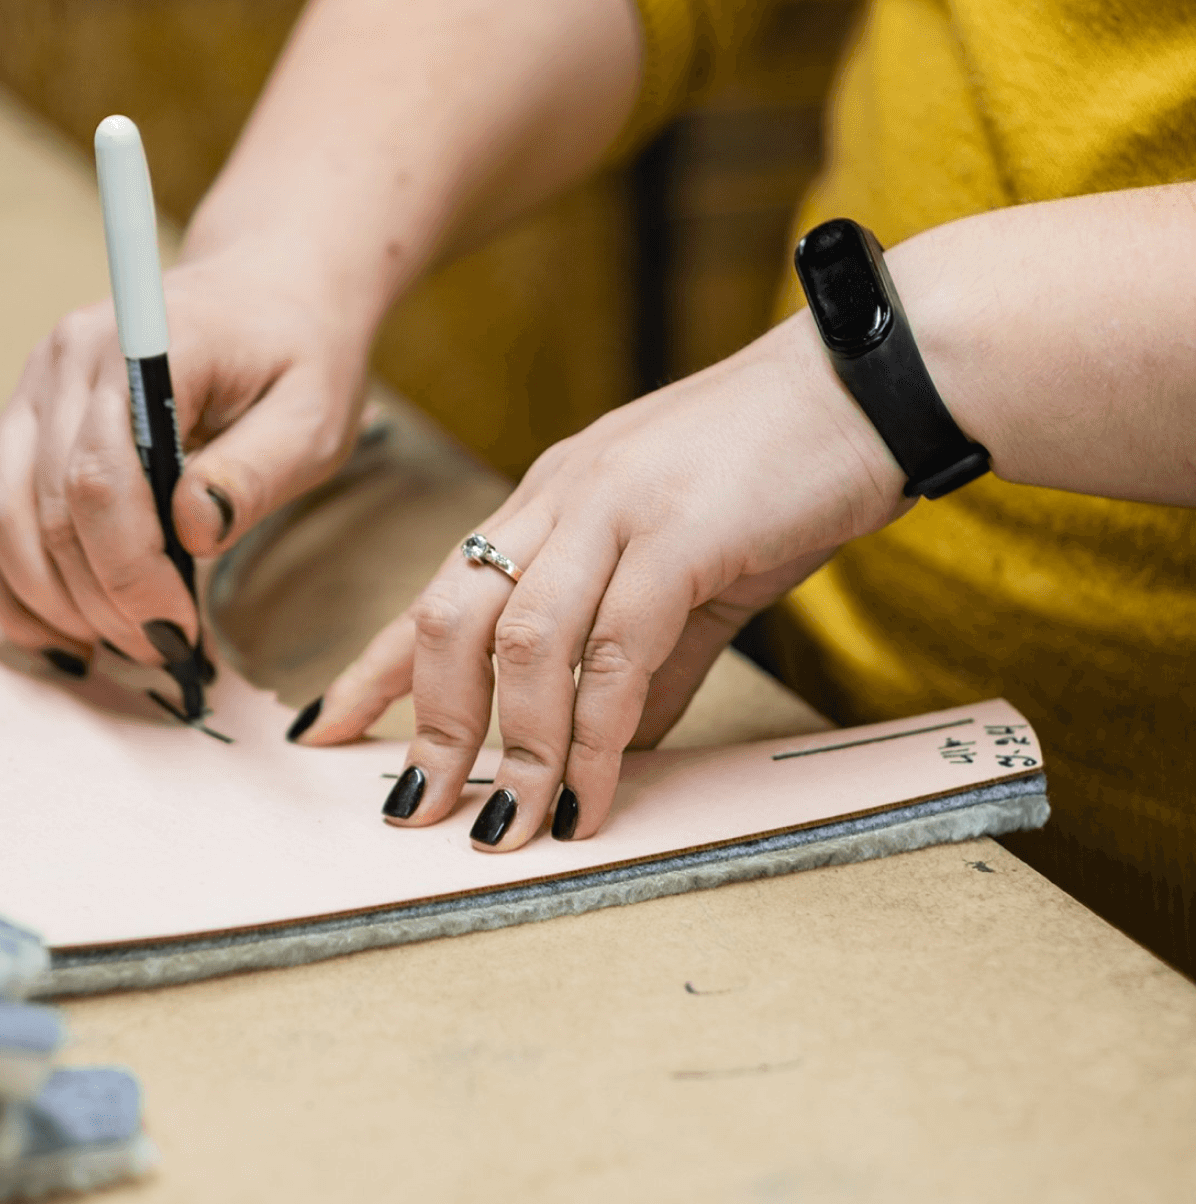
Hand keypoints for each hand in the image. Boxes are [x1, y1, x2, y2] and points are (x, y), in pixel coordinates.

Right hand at [0, 240, 375, 666]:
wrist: (262, 294)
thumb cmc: (295, 355)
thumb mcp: (312, 413)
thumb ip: (256, 470)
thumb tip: (193, 531)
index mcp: (139, 346)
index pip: (101, 479)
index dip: (129, 572)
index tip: (178, 630)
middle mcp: (64, 361)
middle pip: (49, 509)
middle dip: (99, 601)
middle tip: (161, 651)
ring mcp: (31, 392)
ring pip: (0, 519)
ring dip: (51, 602)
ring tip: (118, 643)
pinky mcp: (20, 427)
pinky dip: (14, 586)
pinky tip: (63, 630)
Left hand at [294, 318, 908, 846]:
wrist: (877, 380)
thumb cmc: (787, 467)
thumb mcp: (693, 568)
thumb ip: (647, 656)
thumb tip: (617, 743)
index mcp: (548, 502)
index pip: (437, 593)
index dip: (374, 669)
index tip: (327, 732)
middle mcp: (559, 500)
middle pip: (451, 621)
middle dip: (429, 725)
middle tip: (416, 808)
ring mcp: (612, 511)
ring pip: (521, 645)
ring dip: (511, 748)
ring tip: (508, 823)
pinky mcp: (677, 533)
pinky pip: (613, 650)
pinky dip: (595, 733)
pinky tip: (591, 791)